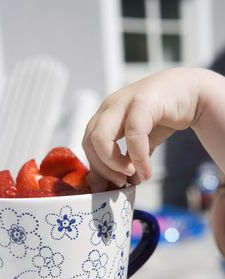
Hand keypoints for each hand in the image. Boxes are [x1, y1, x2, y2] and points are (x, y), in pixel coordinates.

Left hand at [83, 67, 200, 191]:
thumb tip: (128, 183)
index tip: (108, 186)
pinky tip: (146, 171)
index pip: (88, 145)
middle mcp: (110, 107)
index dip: (96, 168)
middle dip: (101, 169)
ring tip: (130, 176)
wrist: (191, 92)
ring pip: (101, 136)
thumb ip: (133, 160)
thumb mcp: (143, 141)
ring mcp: (124, 102)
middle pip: (89, 141)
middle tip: (119, 183)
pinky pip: (133, 133)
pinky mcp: (144, 101)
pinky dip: (138, 157)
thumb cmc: (164, 115)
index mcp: (105, 116)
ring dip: (113, 163)